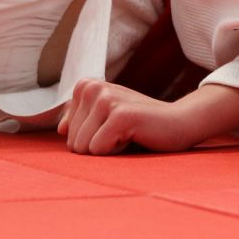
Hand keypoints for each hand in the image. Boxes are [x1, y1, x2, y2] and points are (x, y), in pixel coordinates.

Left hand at [57, 78, 197, 154]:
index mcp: (85, 86)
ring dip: (108, 150)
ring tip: (128, 133)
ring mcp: (106, 99)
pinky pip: (98, 150)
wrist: (179, 123)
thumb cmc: (140, 125)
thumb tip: (60, 129)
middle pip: (73, 144)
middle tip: (123, 132)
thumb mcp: (105, 120)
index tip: (114, 128)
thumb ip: (81, 121)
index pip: (68, 135)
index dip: (92, 139)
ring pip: (83, 148)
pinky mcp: (120, 114)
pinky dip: (117, 152)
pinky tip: (134, 136)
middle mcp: (92, 88)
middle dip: (99, 146)